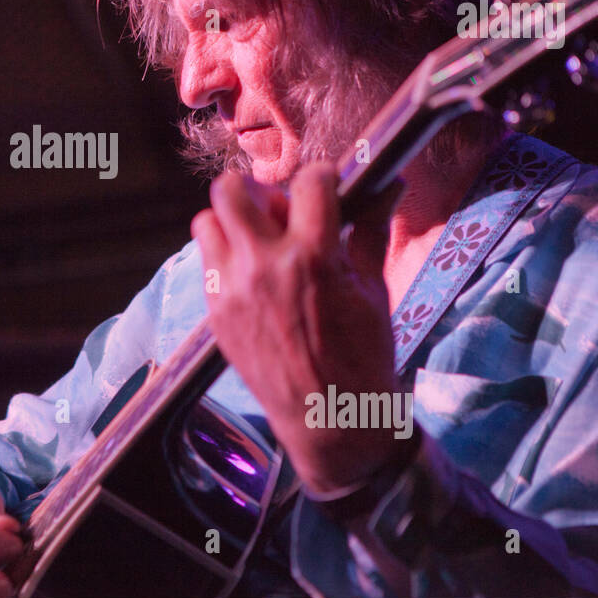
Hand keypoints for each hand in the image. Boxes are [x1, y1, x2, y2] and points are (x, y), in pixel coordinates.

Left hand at [191, 163, 404, 493]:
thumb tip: (390, 184)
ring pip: (208, 222)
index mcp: (312, 258)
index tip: (328, 186)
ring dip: (233, 222)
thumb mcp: (373, 289)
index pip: (308, 182)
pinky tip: (255, 277)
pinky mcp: (216, 314)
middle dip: (258, 189)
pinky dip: (227, 257)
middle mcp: (263, 268)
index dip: (323, 177)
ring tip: (262, 243)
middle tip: (281, 211)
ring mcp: (231, 291)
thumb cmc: (362, 357)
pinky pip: (207, 262)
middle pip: (231, 190)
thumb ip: (369, 229)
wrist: (331, 421)